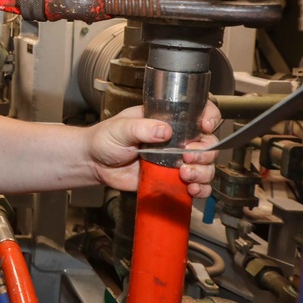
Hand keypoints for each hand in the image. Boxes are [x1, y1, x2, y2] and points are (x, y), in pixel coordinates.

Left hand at [87, 102, 220, 197]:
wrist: (93, 163)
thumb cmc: (104, 138)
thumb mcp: (120, 128)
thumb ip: (140, 128)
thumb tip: (163, 130)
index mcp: (166, 119)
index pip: (197, 113)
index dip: (209, 118)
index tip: (205, 127)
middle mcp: (176, 139)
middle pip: (207, 143)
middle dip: (205, 152)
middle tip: (188, 156)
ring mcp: (175, 160)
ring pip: (205, 166)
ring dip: (203, 171)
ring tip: (185, 174)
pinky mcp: (171, 179)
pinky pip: (196, 185)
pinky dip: (200, 189)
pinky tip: (192, 189)